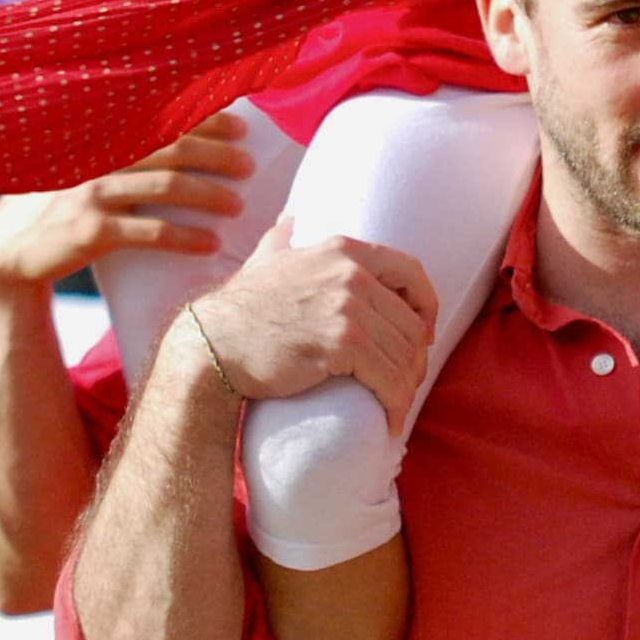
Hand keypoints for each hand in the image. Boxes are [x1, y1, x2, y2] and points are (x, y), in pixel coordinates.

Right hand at [0, 117, 255, 295]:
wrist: (10, 253)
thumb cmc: (57, 208)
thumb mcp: (81, 170)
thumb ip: (119, 153)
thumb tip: (181, 144)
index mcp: (101, 138)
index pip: (163, 119)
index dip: (205, 119)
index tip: (240, 126)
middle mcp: (99, 158)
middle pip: (173, 148)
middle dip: (217, 155)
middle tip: (248, 166)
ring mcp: (93, 193)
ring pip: (167, 187)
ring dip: (209, 195)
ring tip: (237, 206)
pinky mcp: (92, 231)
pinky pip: (150, 232)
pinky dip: (186, 237)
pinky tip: (209, 244)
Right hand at [187, 218, 436, 431]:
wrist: (214, 343)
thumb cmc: (241, 309)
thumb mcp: (265, 260)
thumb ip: (282, 237)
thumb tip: (289, 218)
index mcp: (344, 251)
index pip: (411, 272)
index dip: (426, 306)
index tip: (423, 333)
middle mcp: (352, 274)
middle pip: (411, 322)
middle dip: (416, 358)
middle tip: (407, 382)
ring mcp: (348, 308)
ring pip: (404, 354)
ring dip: (408, 386)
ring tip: (399, 404)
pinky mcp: (341, 344)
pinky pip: (388, 379)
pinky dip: (396, 404)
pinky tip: (390, 420)